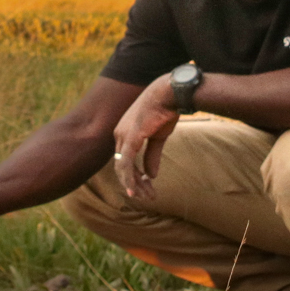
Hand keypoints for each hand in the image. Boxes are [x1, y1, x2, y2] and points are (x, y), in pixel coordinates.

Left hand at [111, 77, 179, 200]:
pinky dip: (129, 178)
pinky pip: (126, 163)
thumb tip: (151, 175)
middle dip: (134, 183)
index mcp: (124, 132)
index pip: (124, 160)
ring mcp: (123, 136)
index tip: (146, 187)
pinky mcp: (130, 138)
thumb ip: (152, 155)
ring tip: (146, 196)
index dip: (134, 176)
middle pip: (122, 166)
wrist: (169, 94)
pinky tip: (134, 190)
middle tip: (146, 196)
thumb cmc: (165, 111)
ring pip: (123, 168)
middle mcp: (119, 134)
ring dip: (134, 184)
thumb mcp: (158, 137)